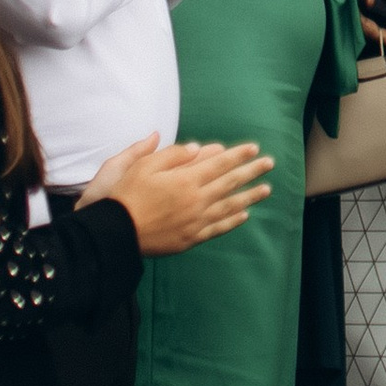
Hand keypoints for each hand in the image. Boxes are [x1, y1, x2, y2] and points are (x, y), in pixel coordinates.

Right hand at [81, 136, 270, 253]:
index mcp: (185, 179)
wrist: (115, 232)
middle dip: (251, 171)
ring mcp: (195, 221)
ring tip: (266, 189)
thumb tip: (196, 147)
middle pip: (230, 183)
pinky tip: (244, 215)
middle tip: (269, 164)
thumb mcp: (143, 165)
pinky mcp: (190, 238)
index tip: (254, 149)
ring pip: (229, 206)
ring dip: (250, 196)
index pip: (219, 164)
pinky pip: (217, 228)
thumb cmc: (126, 195)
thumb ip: (171, 154)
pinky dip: (233, 221)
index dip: (238, 155)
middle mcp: (195, 200)